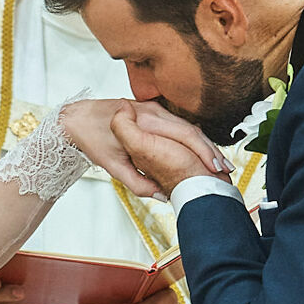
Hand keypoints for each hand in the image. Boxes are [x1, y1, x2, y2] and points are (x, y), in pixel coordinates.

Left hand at [64, 99, 229, 198]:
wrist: (78, 118)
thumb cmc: (93, 141)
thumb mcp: (113, 168)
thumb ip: (138, 183)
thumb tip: (163, 196)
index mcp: (145, 122)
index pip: (185, 136)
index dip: (203, 153)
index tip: (214, 170)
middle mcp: (152, 111)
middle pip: (191, 129)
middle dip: (210, 151)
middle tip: (225, 171)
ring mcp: (154, 107)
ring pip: (188, 126)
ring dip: (205, 145)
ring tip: (219, 165)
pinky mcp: (154, 109)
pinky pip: (179, 124)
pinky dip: (194, 139)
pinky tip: (203, 153)